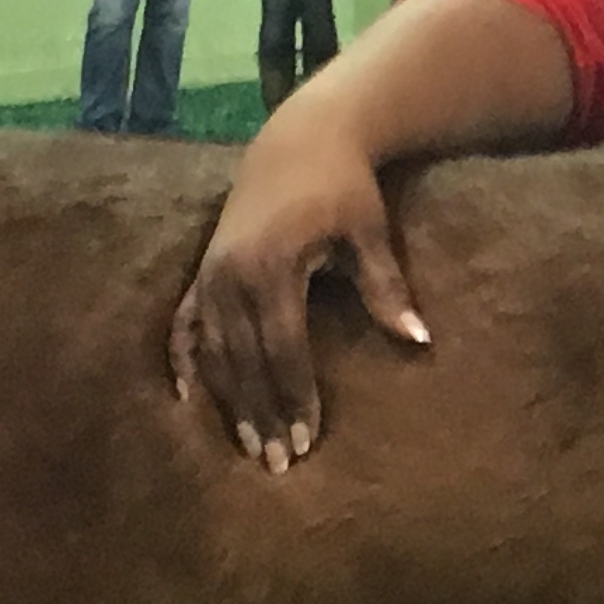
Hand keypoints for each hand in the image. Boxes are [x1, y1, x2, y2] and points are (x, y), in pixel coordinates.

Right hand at [170, 109, 430, 469]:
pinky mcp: (202, 270)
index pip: (284, 351)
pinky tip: (187, 400)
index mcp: (272, 268)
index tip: (310, 440)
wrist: (301, 139)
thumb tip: (419, 340)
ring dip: (230, 402)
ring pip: (215, 353)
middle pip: (245, 362)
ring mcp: (210, 273)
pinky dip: (185, 362)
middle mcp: (230, 275)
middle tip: (279, 464)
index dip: (296, 399)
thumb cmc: (344, 187)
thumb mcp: (369, 232)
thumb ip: (387, 289)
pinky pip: (184, 326)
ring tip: (250, 447)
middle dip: (262, 415)